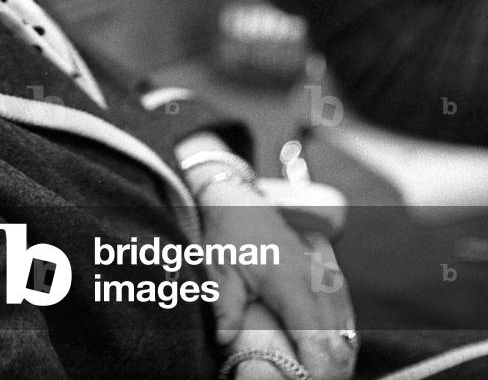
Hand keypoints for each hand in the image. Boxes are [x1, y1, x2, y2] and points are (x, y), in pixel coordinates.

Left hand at [197, 180, 356, 379]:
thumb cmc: (227, 237)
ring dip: (338, 356)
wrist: (240, 202)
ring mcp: (327, 277)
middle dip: (330, 369)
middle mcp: (316, 280)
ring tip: (320, 375)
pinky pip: (345, 315)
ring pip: (347, 329)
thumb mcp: (218, 271)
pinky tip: (330, 355)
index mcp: (291, 281)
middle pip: (338, 340)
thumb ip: (224, 308)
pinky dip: (341, 338)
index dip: (317, 368)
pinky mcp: (329, 277)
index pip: (315, 336)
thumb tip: (225, 343)